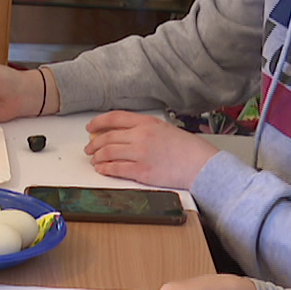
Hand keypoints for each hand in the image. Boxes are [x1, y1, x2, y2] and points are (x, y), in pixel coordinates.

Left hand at [83, 111, 218, 188]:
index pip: (114, 118)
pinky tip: (102, 169)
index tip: (90, 127)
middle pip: (107, 137)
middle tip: (89, 148)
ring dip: (97, 157)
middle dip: (94, 144)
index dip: (98, 122)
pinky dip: (105, 169)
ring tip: (94, 160)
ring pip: (108, 153)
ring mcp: (140, 154)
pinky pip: (115, 169)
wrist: (201, 165)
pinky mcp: (142, 171)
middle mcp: (141, 136)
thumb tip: (121, 134)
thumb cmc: (186, 148)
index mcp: (147, 123)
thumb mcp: (163, 129)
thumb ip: (143, 129)